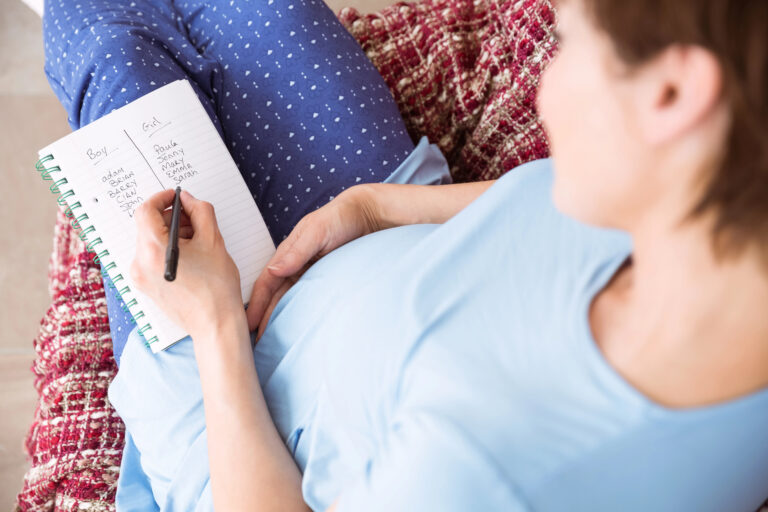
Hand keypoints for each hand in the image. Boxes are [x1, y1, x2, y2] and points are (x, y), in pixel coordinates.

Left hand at [130, 189, 242, 339]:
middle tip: (195, 221)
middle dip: (170, 218)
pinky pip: (151, 257)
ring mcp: (140, 277)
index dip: (162, 198)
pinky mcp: (145, 286)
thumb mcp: (213, 240)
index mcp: (154, 250)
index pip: (145, 210)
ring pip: (150, 241)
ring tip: (196, 243)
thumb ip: (201, 212)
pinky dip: (167, 250)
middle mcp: (140, 263)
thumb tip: (189, 200)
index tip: (177, 198)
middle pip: (147, 226)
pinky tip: (190, 258)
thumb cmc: (217, 288)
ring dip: (170, 234)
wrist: (215, 324)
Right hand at [246, 186, 378, 339]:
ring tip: (273, 343)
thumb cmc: (341, 218)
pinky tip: (300, 331)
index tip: (249, 325)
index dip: (257, 305)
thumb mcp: (317, 231)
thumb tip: (273, 271)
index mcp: (288, 255)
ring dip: (281, 320)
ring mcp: (310, 276)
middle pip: (275, 297)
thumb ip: (296, 251)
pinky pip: (310, 302)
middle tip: (255, 344)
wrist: (369, 217)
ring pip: (291, 302)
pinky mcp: (326, 282)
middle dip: (264, 319)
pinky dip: (302, 316)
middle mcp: (295, 267)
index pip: (266, 283)